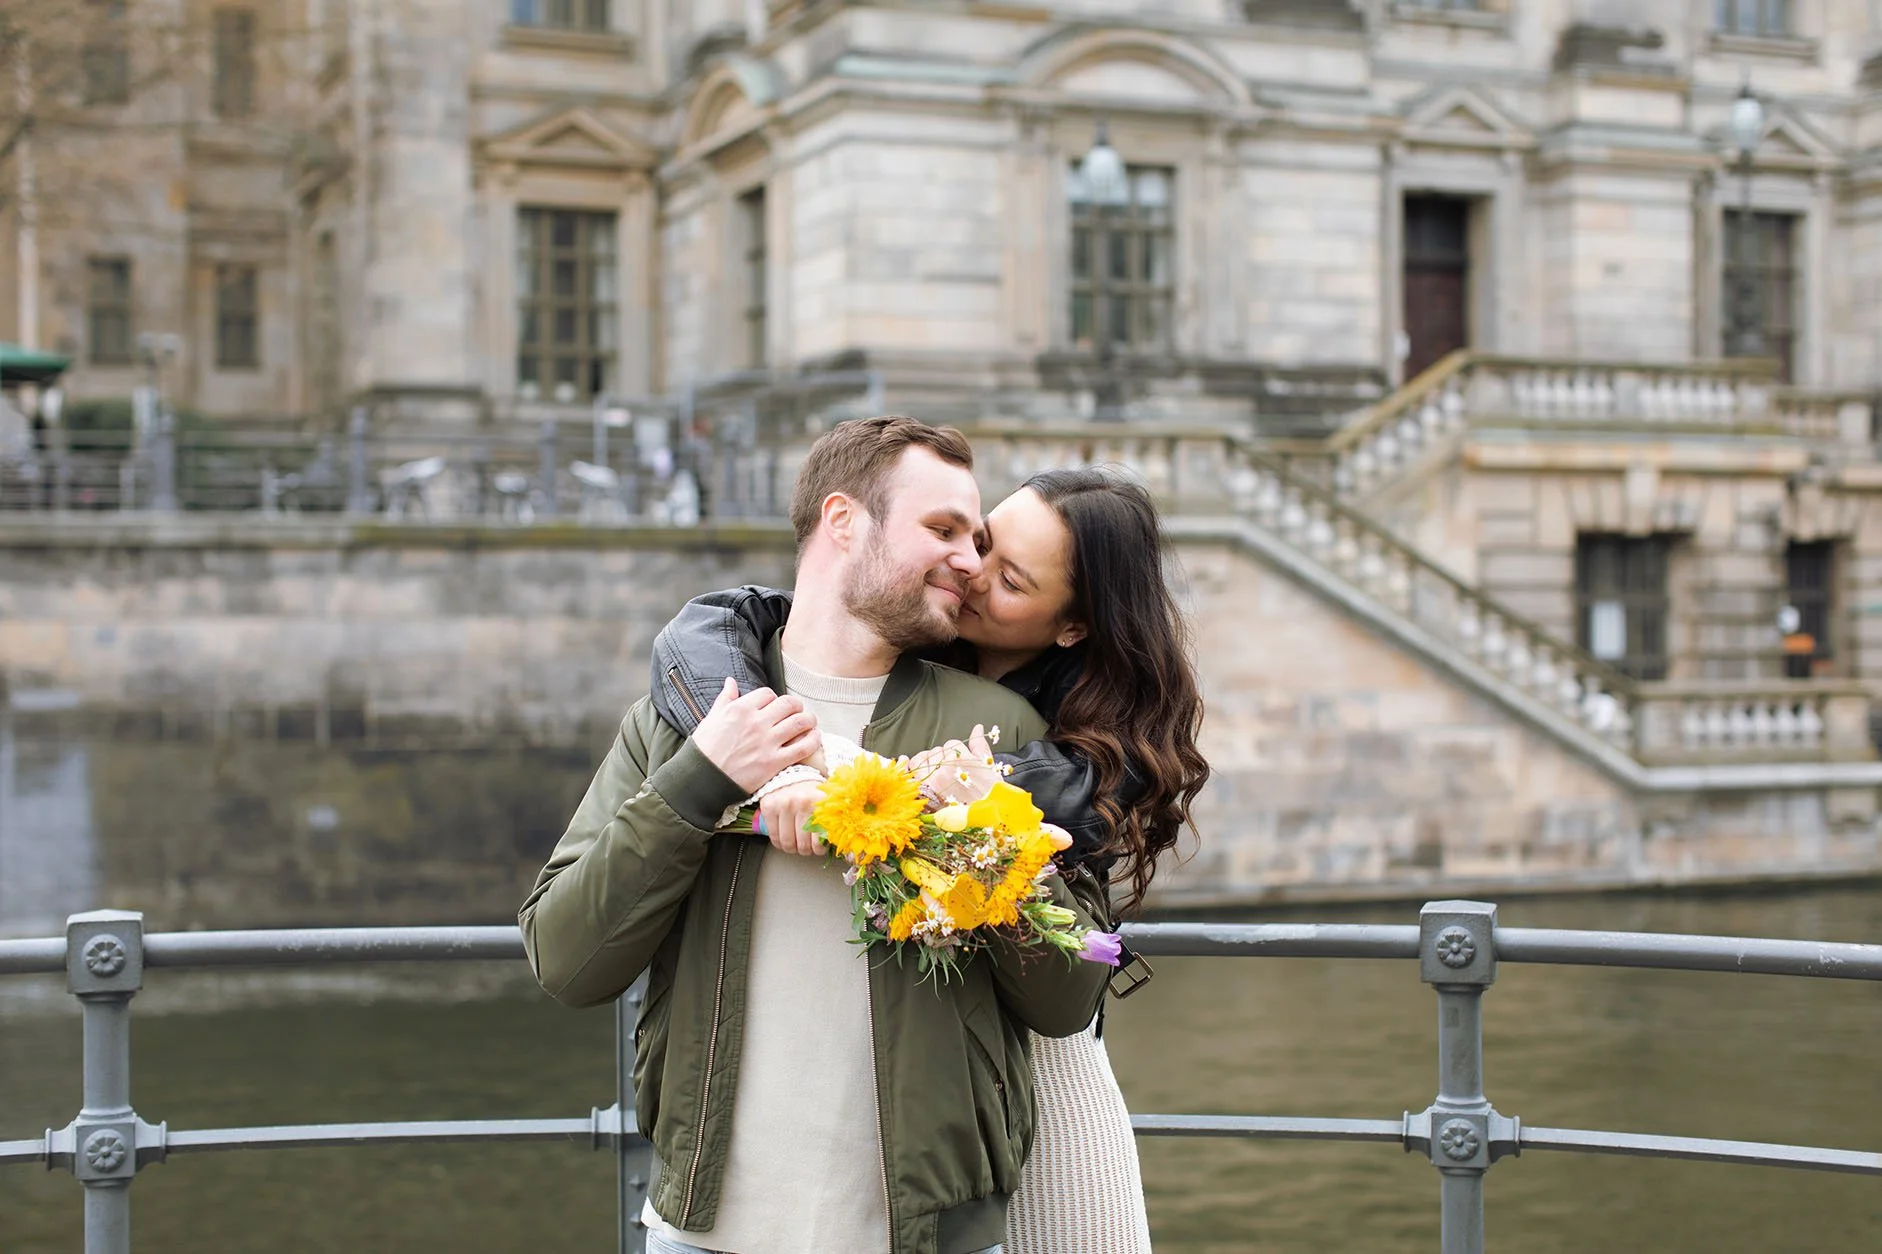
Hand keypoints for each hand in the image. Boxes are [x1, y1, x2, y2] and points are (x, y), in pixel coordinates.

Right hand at [691, 678, 821, 793]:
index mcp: (741, 709)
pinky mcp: (774, 762)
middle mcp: (756, 722)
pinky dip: (813, 740)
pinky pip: (803, 747)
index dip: (774, 699)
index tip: (774, 707)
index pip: (768, 694)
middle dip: (796, 706)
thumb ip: (725, 698)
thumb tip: (730, 681)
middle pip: (789, 704)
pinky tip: (814, 738)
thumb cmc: (705, 750)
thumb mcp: (711, 718)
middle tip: (797, 712)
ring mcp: (767, 742)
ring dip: (809, 720)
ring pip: (800, 722)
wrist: (703, 779)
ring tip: (809, 722)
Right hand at [758, 780, 826, 856]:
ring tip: (796, 845)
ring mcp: (783, 805)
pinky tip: (784, 840)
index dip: (819, 849)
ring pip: (787, 843)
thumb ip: (829, 820)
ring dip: (792, 848)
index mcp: (819, 802)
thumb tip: (832, 841)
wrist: (792, 772)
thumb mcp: (824, 802)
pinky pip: (773, 836)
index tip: (819, 848)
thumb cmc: (810, 790)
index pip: (819, 839)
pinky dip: (779, 842)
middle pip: (803, 844)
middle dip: (806, 850)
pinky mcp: (769, 807)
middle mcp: (800, 802)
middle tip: (807, 847)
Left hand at [909, 724, 1002, 803]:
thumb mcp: (988, 765)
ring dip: (925, 765)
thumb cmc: (990, 793)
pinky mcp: (926, 794)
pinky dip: (909, 772)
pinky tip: (910, 770)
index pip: (951, 745)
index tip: (957, 761)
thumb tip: (977, 728)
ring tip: (935, 775)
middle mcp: (945, 767)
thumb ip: (979, 744)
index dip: (954, 752)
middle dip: (940, 758)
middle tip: (948, 771)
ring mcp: (934, 780)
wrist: (987, 816)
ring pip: (920, 761)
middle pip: (935, 752)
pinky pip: (911, 777)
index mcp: (961, 757)